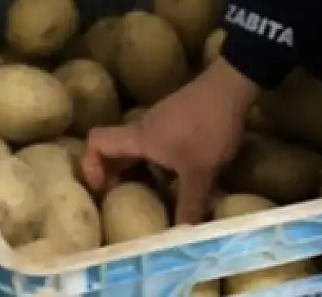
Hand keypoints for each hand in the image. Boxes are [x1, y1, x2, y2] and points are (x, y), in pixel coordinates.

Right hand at [82, 58, 256, 223]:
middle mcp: (144, 127)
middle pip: (115, 147)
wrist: (231, 86)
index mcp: (140, 138)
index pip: (97, 141)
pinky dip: (157, 158)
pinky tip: (177, 172)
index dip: (90, 164)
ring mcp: (162, 120)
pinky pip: (156, 141)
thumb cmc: (207, 127)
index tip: (102, 187)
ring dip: (138, 166)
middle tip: (125, 198)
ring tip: (152, 191)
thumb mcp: (200, 171)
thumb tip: (182, 236)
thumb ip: (190, 203)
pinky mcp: (178, 117)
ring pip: (138, 145)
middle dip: (115, 172)